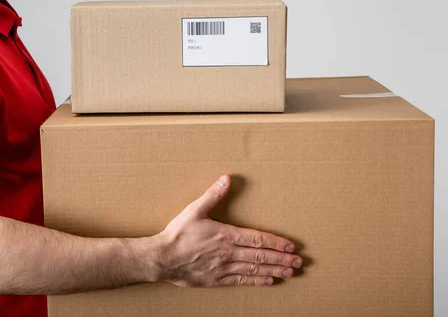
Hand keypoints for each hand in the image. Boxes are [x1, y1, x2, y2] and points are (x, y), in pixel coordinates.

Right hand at [155, 175, 301, 286]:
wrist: (163, 258)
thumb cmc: (178, 233)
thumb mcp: (194, 210)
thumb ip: (213, 195)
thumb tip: (226, 179)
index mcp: (225, 235)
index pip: (257, 239)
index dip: (276, 243)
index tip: (291, 246)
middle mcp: (228, 253)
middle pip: (261, 256)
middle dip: (281, 259)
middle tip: (299, 262)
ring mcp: (223, 268)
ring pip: (254, 270)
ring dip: (274, 271)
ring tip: (290, 272)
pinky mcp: (216, 279)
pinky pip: (241, 281)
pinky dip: (257, 281)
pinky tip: (269, 281)